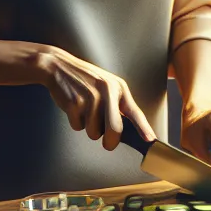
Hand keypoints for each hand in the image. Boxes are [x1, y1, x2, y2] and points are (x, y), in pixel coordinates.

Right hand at [29, 44, 156, 149]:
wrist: (59, 66)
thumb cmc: (86, 79)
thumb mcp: (107, 85)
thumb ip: (117, 104)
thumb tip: (124, 131)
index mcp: (119, 88)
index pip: (135, 112)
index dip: (143, 128)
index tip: (150, 140)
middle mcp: (107, 92)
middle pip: (115, 129)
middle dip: (110, 142)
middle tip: (107, 144)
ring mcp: (90, 97)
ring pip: (93, 132)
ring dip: (88, 128)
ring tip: (85, 110)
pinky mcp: (74, 103)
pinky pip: (78, 126)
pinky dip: (76, 122)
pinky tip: (73, 107)